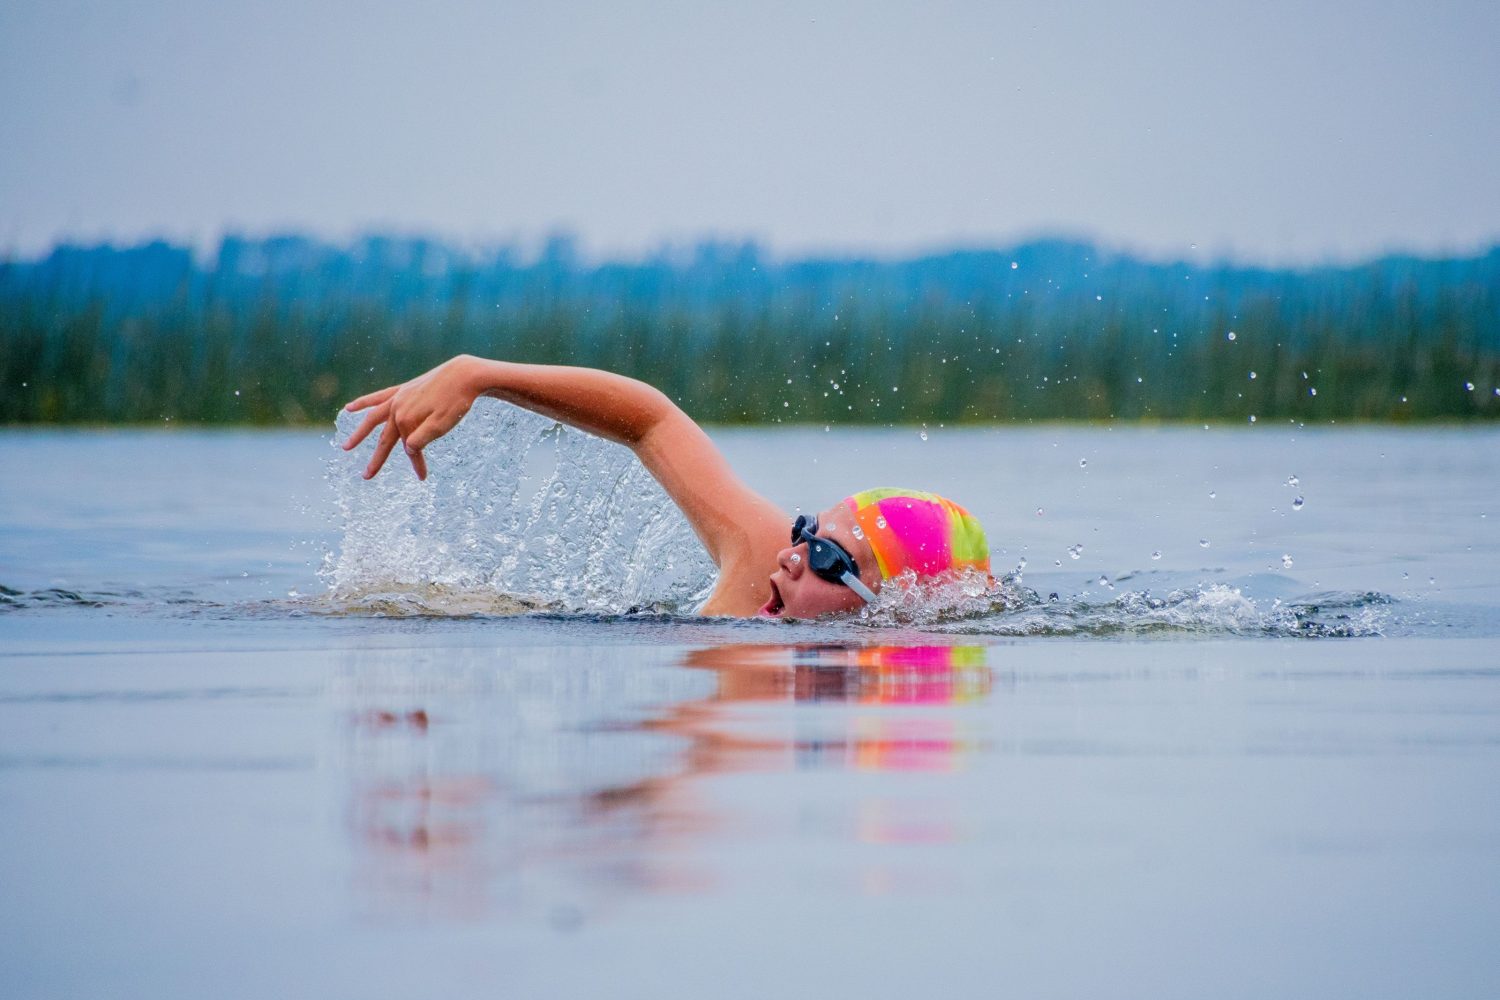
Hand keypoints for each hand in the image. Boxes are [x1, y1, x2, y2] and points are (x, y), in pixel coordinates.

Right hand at [341, 356, 484, 479]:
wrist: (465, 375)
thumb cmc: (457, 402)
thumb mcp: (442, 424)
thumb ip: (422, 438)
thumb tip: (407, 450)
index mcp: (407, 418)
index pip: (408, 448)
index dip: (416, 463)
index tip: (422, 476)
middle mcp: (398, 407)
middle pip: (385, 438)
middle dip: (377, 458)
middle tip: (366, 476)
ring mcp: (398, 397)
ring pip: (373, 418)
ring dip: (360, 433)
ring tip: (346, 446)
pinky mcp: (403, 389)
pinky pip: (378, 397)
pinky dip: (364, 403)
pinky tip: (350, 407)